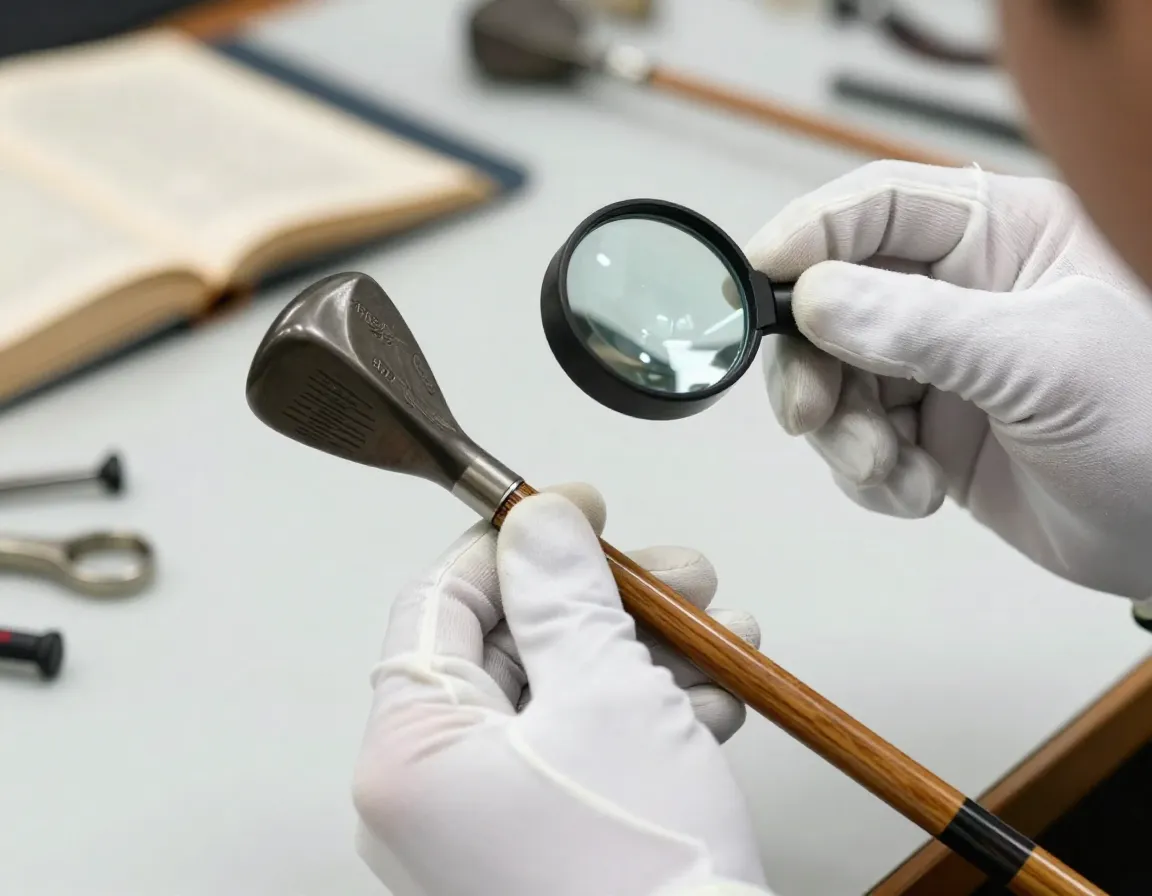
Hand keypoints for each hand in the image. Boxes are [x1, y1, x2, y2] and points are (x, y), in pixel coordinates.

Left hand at [352, 483, 771, 895]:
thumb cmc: (641, 884)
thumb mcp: (610, 699)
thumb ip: (565, 595)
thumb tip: (539, 523)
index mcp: (410, 756)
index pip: (441, 603)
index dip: (513, 543)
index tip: (573, 509)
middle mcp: (431, 796)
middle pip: (514, 649)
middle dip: (609, 604)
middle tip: (678, 576)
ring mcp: (486, 829)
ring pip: (563, 701)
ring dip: (646, 658)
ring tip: (722, 639)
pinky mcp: (541, 849)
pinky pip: (585, 756)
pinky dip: (647, 721)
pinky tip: (714, 702)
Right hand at [748, 161, 1151, 598]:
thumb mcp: (1044, 363)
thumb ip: (924, 327)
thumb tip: (816, 298)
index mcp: (1003, 238)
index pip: (880, 208)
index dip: (811, 236)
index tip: (760, 277)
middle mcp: (960, 295)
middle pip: (834, 301)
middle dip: (814, 364)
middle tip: (811, 414)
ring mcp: (940, 365)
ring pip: (834, 379)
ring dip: (844, 435)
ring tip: (888, 469)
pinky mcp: (929, 431)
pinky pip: (855, 441)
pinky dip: (870, 475)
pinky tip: (918, 493)